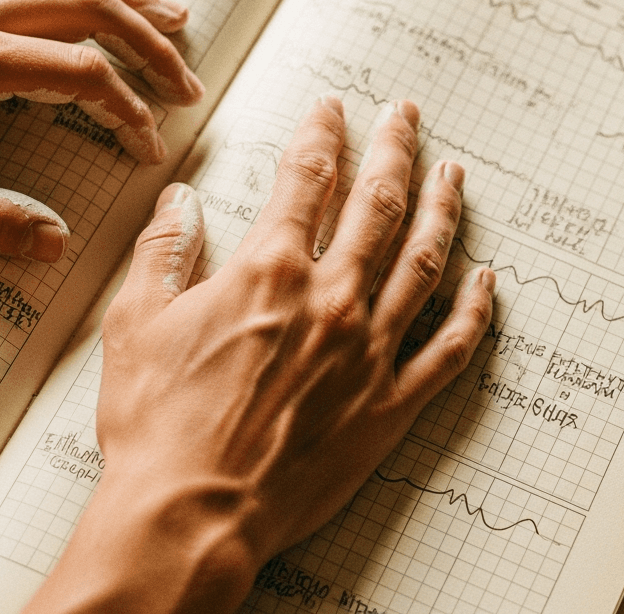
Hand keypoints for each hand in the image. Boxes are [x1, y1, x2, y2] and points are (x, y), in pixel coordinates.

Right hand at [27, 97, 494, 612]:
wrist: (192, 513)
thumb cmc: (157, 425)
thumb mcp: (135, 323)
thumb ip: (164, 252)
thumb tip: (179, 201)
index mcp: (269, 272)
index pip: (307, 179)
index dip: (322, 135)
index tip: (332, 109)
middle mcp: (330, 299)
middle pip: (377, 204)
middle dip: (395, 148)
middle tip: (407, 114)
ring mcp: (368, 352)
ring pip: (423, 261)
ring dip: (442, 209)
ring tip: (453, 172)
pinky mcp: (389, 405)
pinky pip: (448, 349)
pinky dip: (473, 311)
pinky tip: (487, 280)